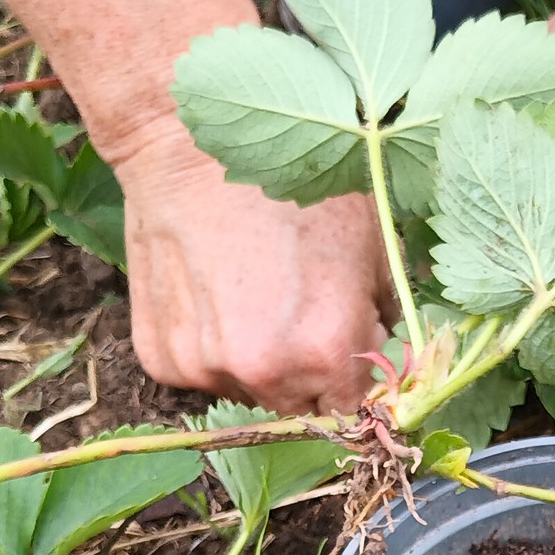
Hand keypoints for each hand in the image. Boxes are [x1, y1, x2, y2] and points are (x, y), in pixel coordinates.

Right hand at [114, 118, 394, 413]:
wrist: (187, 145)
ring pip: (250, 395)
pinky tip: (215, 295)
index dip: (361, 383)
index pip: (358, 409)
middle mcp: (266, 374)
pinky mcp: (161, 360)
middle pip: (303, 409)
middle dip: (313, 378)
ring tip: (257, 300)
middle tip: (304, 320)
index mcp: (329, 350)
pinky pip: (202, 376)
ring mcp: (206, 370)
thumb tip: (393, 349)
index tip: (356, 359)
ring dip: (261, 367)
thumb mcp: (372, 239)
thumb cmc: (289, 178)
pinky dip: (212, 351)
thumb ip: (389, 312)